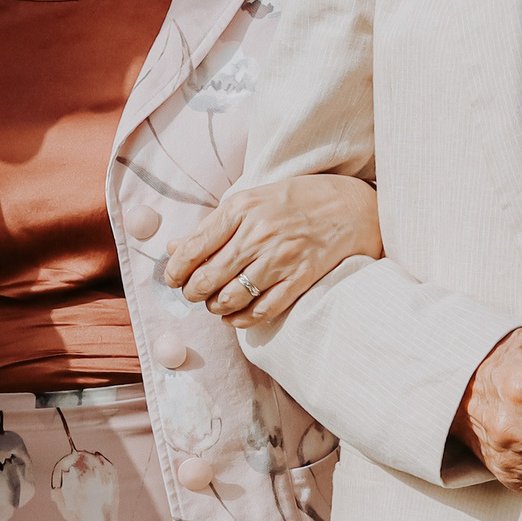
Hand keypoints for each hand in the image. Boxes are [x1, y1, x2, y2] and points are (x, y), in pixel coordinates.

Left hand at [163, 173, 382, 327]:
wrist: (350, 206)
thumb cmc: (294, 201)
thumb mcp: (250, 201)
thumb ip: (212, 226)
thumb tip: (173, 248)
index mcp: (240, 209)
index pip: (193, 247)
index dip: (175, 269)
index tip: (172, 279)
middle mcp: (258, 233)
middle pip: (209, 277)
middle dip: (193, 292)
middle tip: (193, 294)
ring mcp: (281, 258)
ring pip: (232, 297)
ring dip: (216, 307)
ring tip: (215, 304)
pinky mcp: (301, 278)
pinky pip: (262, 310)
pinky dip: (242, 319)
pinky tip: (235, 317)